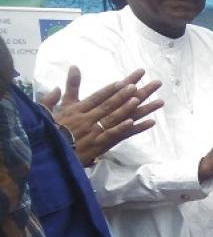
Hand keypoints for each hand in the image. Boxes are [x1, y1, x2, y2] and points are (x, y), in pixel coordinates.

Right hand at [41, 66, 163, 165]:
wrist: (47, 154)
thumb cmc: (48, 133)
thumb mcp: (46, 112)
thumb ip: (52, 97)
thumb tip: (58, 86)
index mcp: (76, 110)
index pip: (97, 97)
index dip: (111, 89)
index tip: (124, 81)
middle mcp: (86, 118)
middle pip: (109, 104)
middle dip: (125, 94)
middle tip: (138, 85)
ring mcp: (93, 131)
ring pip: (114, 117)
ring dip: (129, 108)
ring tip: (140, 100)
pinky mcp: (97, 145)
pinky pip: (112, 135)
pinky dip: (123, 128)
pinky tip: (134, 122)